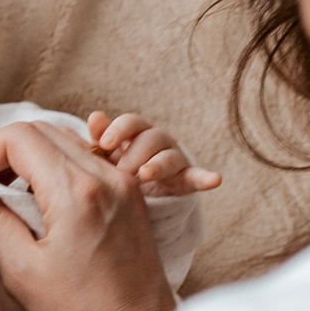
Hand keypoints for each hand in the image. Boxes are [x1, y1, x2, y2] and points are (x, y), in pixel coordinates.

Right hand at [0, 121, 176, 310]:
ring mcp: (123, 186)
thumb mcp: (24, 274)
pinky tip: (31, 199)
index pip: (17, 138)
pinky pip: (85, 161)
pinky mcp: (131, 200)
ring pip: (63, 142)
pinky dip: (52, 167)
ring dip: (24, 156)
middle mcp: (106, 178)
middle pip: (40, 132)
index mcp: (77, 193)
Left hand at [86, 111, 221, 197]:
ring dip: (157, 165)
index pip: (131, 122)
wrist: (141, 194)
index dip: (119, 130)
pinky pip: (198, 177)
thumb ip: (102, 137)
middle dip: (134, 155)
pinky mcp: (187, 179)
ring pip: (169, 157)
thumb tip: (94, 116)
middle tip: (120, 172)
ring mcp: (175, 159)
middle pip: (150, 138)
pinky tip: (215, 180)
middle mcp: (159, 141)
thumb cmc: (122, 166)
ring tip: (145, 174)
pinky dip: (207, 178)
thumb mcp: (109, 154)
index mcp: (138, 132)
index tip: (104, 144)